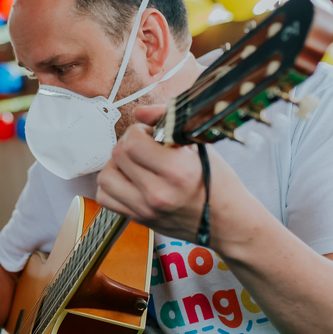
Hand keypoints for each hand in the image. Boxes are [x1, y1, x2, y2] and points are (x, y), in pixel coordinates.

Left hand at [96, 106, 240, 242]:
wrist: (226, 222)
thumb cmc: (217, 183)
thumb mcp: (199, 147)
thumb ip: (167, 122)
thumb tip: (139, 112)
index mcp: (177, 171)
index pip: (133, 142)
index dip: (138, 131)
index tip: (150, 133)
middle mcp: (158, 193)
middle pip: (117, 156)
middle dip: (128, 143)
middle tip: (144, 146)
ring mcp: (145, 209)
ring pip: (106, 177)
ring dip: (116, 165)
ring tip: (135, 164)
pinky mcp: (138, 219)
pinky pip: (105, 198)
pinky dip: (112, 186)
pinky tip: (129, 180)